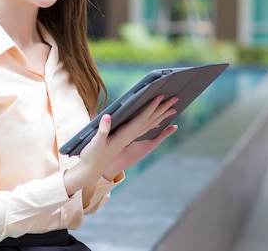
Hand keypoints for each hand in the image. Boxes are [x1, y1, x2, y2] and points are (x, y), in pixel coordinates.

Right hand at [63, 95, 177, 195]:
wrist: (92, 171)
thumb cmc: (92, 157)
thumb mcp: (95, 143)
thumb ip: (102, 130)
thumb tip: (108, 116)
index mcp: (125, 135)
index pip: (142, 118)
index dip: (152, 107)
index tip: (161, 97)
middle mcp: (131, 136)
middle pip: (151, 120)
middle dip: (163, 109)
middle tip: (176, 98)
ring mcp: (130, 138)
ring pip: (150, 124)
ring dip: (161, 115)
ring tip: (173, 109)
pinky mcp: (126, 140)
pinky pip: (144, 130)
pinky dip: (152, 124)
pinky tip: (158, 122)